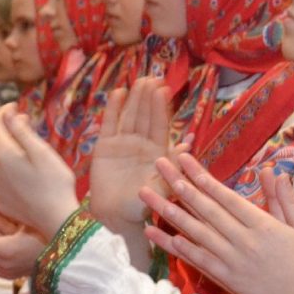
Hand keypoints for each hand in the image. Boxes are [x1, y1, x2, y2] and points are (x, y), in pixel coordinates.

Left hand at [0, 104, 78, 236]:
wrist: (56, 219)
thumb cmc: (55, 183)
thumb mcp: (42, 151)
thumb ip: (22, 130)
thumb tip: (10, 114)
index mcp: (3, 153)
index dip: (4, 111)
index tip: (15, 105)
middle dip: (8, 131)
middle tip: (26, 124)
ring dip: (10, 152)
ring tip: (29, 151)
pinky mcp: (2, 201)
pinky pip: (3, 179)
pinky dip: (12, 171)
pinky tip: (27, 175)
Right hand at [90, 77, 173, 230]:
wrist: (117, 216)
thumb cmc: (143, 204)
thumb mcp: (163, 186)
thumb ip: (173, 165)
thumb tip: (188, 144)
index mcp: (157, 152)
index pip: (160, 125)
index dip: (161, 107)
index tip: (164, 89)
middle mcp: (141, 144)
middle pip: (145, 116)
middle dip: (149, 97)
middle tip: (153, 77)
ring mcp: (123, 143)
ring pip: (130, 116)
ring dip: (135, 99)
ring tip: (139, 80)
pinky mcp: (105, 147)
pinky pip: (110, 124)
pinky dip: (113, 109)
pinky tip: (118, 93)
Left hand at [141, 153, 293, 293]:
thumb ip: (286, 199)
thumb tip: (273, 171)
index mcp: (263, 224)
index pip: (226, 196)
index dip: (203, 177)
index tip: (184, 161)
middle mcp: (244, 240)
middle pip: (206, 209)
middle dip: (180, 185)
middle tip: (159, 167)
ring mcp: (233, 261)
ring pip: (196, 233)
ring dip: (171, 214)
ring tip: (149, 197)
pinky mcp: (228, 280)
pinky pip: (200, 261)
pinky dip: (181, 248)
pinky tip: (163, 236)